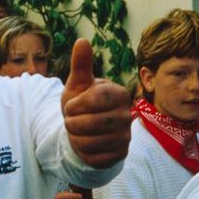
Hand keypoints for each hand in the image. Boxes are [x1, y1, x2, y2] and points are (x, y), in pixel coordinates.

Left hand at [61, 38, 131, 167]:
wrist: (84, 129)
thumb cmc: (81, 103)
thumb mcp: (77, 84)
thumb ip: (80, 65)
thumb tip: (82, 41)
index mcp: (119, 94)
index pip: (94, 101)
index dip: (75, 106)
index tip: (70, 107)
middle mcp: (127, 114)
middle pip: (92, 124)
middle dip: (72, 123)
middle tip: (71, 120)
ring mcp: (126, 136)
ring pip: (91, 142)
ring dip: (75, 138)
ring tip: (78, 131)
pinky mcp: (120, 154)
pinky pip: (95, 158)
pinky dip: (83, 152)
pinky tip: (85, 145)